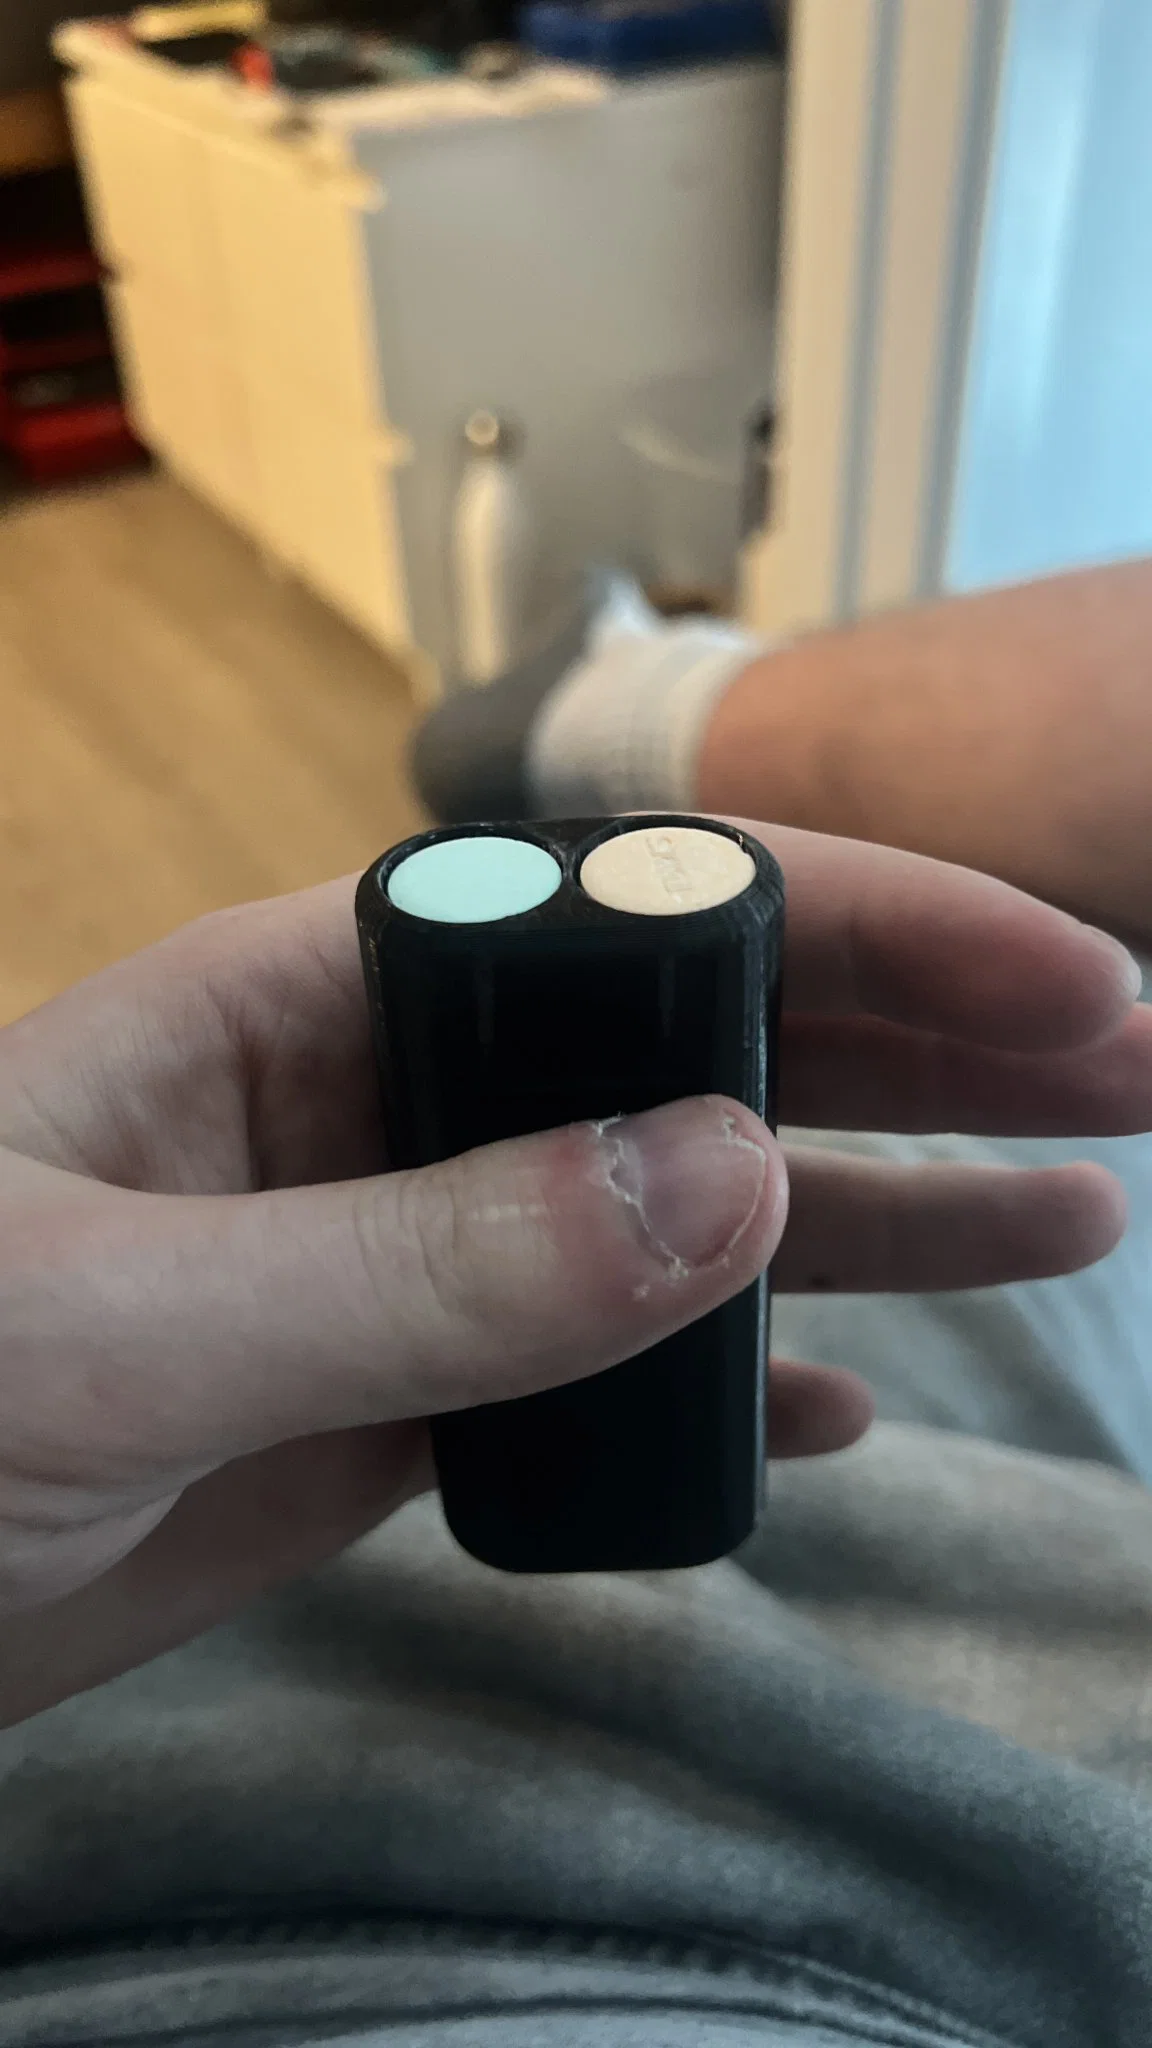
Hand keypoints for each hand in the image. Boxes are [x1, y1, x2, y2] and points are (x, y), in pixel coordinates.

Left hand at [1, 820, 1148, 1725]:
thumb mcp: (119, 1323)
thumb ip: (419, 1264)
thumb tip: (733, 1185)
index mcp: (318, 1007)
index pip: (634, 923)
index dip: (864, 933)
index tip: (1058, 987)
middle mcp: (385, 1112)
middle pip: (698, 1051)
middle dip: (924, 1050)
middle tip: (1135, 1080)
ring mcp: (400, 1262)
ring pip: (674, 1221)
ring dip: (871, 1217)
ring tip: (1071, 1228)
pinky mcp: (388, 1405)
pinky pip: (595, 1376)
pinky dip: (722, 1389)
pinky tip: (848, 1404)